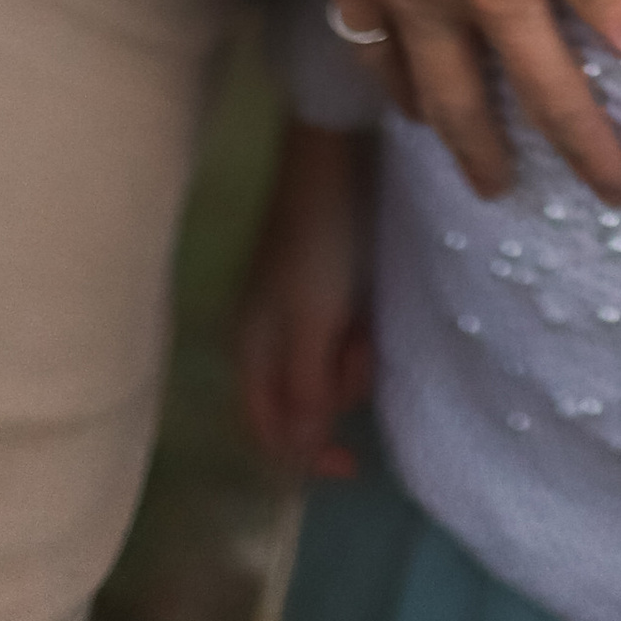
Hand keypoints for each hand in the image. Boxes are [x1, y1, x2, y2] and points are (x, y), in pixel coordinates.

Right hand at [236, 121, 377, 477]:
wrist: (338, 158)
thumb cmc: (322, 242)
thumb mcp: (312, 322)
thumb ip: (304, 389)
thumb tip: (298, 449)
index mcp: (249, 349)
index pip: (265, 430)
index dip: (302, 455)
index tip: (354, 462)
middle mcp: (264, 337)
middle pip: (296, 404)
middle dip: (333, 397)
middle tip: (362, 352)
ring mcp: (293, 311)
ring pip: (322, 373)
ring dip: (350, 366)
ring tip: (368, 324)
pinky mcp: (323, 288)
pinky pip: (338, 340)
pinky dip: (356, 342)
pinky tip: (371, 317)